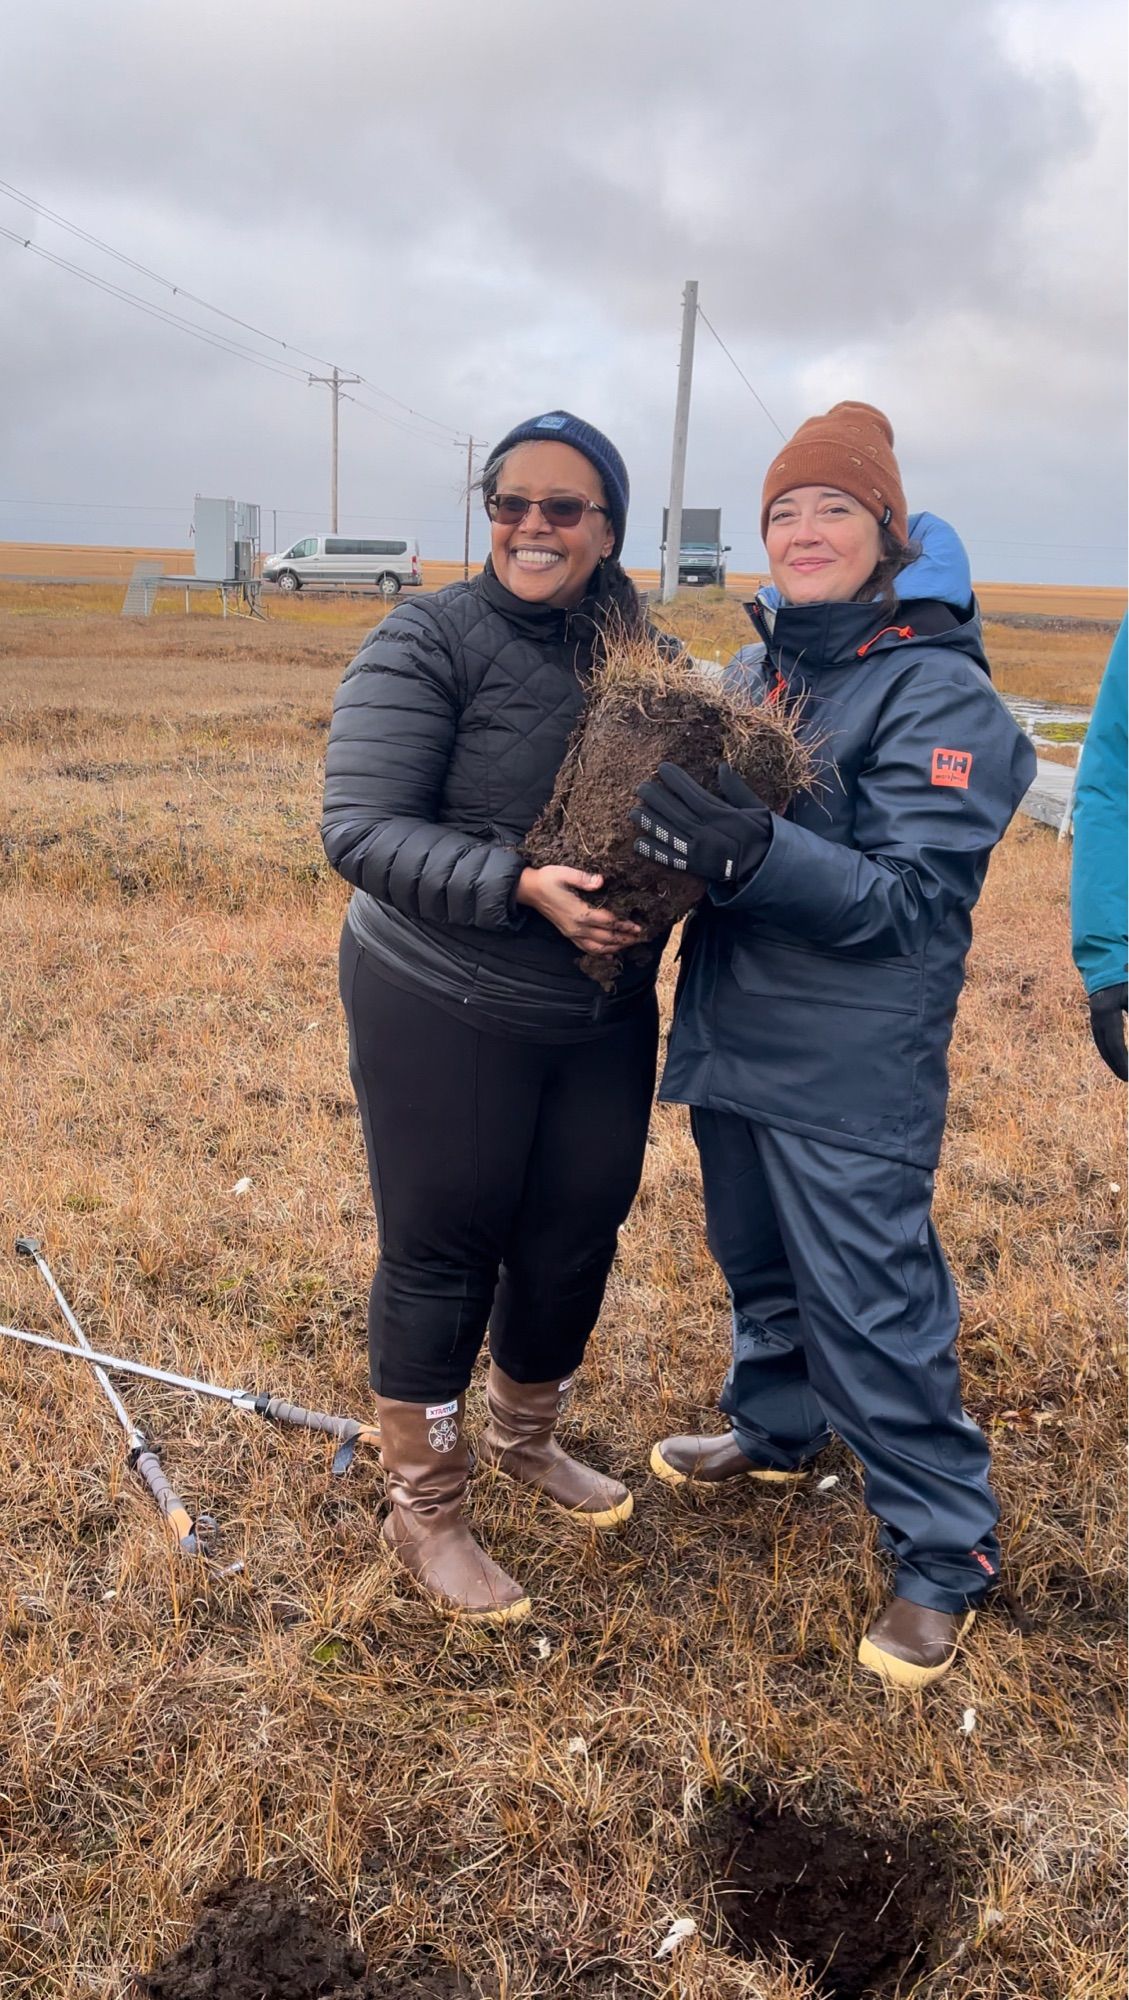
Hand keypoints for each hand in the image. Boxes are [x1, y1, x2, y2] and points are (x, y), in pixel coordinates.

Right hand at [516, 866, 642, 956]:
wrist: (529, 890)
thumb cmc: (548, 879)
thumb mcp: (565, 873)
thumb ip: (583, 878)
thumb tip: (600, 880)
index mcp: (579, 913)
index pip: (608, 921)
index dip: (624, 925)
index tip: (638, 927)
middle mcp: (577, 927)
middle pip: (607, 937)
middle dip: (625, 938)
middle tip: (641, 938)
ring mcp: (572, 933)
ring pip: (598, 947)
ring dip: (616, 947)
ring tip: (630, 944)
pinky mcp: (569, 934)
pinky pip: (587, 948)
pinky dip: (601, 953)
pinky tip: (610, 954)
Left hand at [630, 763, 771, 886]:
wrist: (765, 869)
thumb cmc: (763, 836)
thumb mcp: (756, 808)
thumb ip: (737, 789)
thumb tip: (722, 767)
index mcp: (721, 816)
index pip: (692, 794)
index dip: (676, 781)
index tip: (662, 768)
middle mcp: (706, 833)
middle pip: (675, 812)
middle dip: (656, 799)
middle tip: (641, 787)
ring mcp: (698, 851)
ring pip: (669, 834)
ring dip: (650, 823)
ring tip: (634, 811)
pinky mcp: (695, 867)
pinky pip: (671, 859)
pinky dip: (655, 852)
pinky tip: (639, 844)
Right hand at [1089, 982, 1127, 1079]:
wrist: (1106, 958)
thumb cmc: (1124, 974)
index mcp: (1106, 1011)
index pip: (1115, 1043)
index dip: (1123, 1061)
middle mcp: (1097, 1016)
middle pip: (1105, 1047)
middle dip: (1117, 1065)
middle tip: (1128, 1080)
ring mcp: (1094, 1015)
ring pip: (1101, 1043)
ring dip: (1111, 1059)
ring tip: (1122, 1072)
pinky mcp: (1097, 1014)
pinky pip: (1101, 1037)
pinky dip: (1108, 1049)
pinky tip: (1115, 1056)